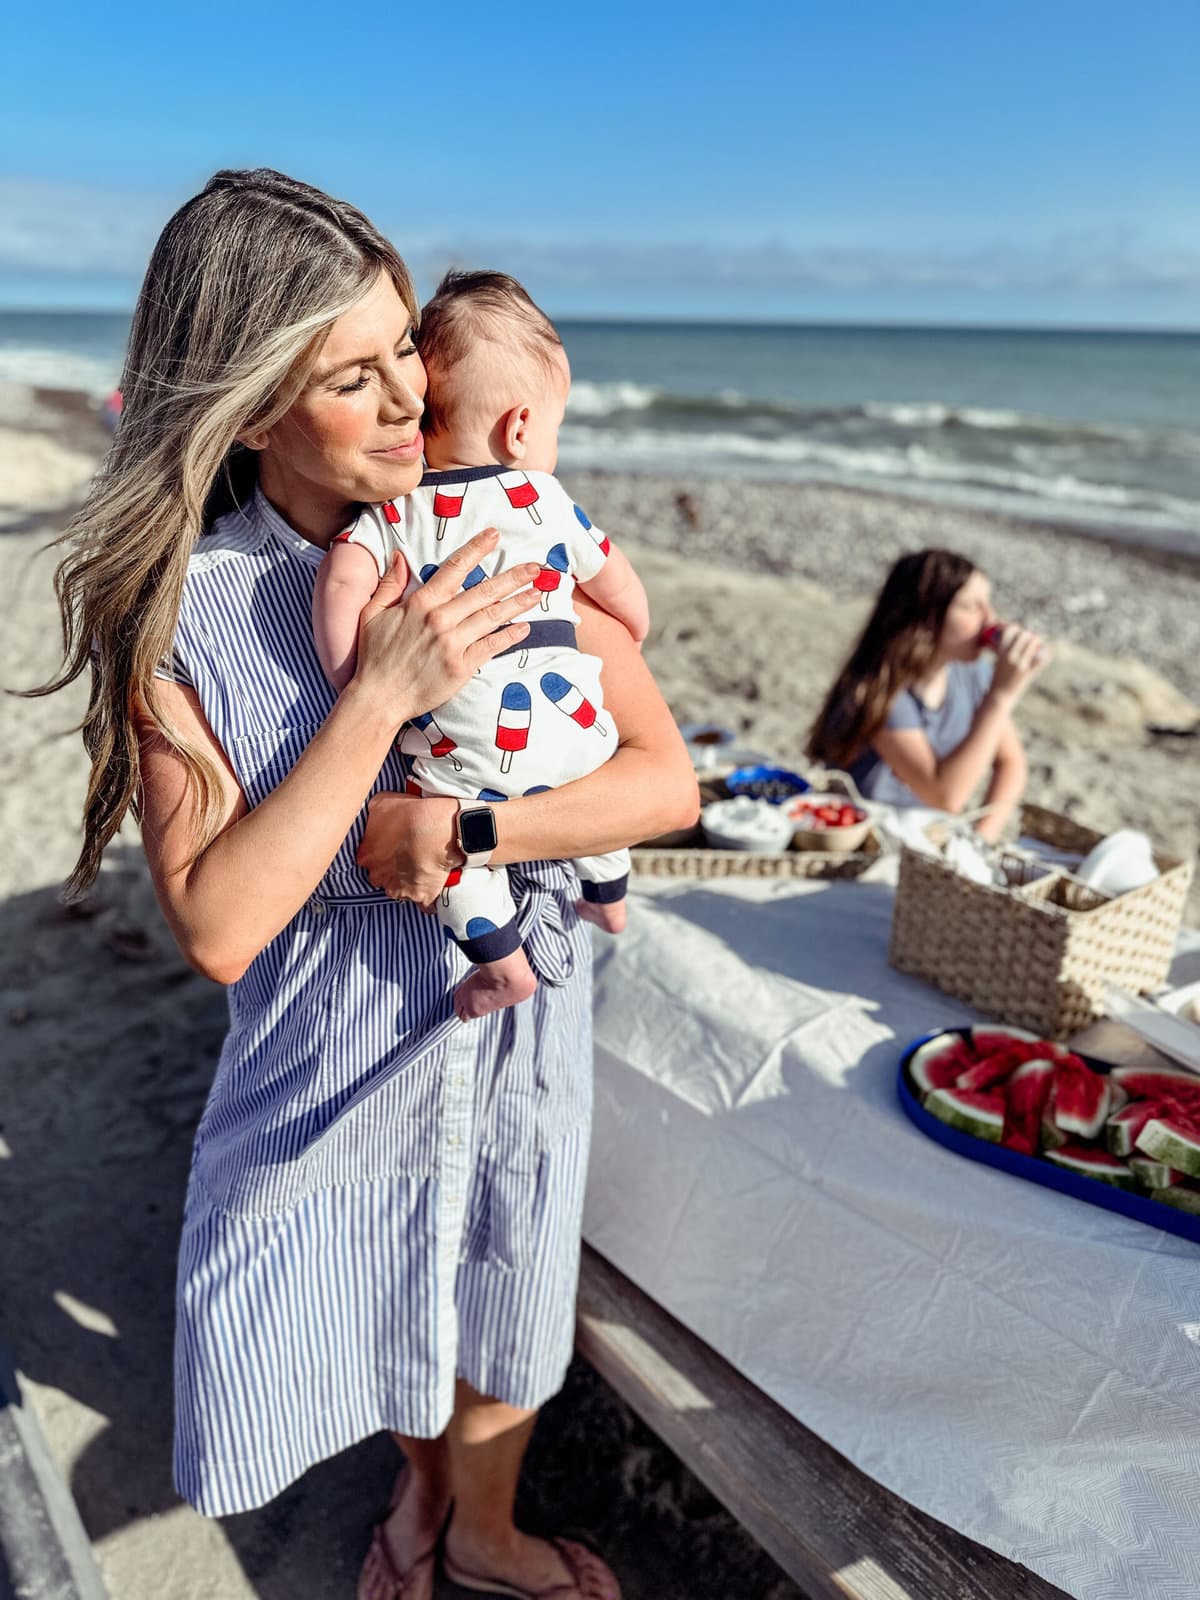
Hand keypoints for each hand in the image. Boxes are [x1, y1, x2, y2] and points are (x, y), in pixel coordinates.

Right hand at [353, 529, 539, 728]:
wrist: (378, 699)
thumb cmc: (374, 657)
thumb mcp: (372, 614)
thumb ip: (389, 584)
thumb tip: (400, 556)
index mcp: (420, 603)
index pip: (455, 568)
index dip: (477, 549)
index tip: (495, 536)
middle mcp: (440, 619)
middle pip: (484, 591)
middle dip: (512, 577)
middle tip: (535, 567)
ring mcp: (452, 644)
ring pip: (492, 616)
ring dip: (518, 603)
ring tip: (538, 593)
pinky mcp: (461, 667)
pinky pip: (491, 646)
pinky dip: (510, 636)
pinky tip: (525, 628)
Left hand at [357, 793, 461, 906]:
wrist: (444, 826)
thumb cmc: (414, 812)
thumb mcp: (381, 802)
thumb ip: (371, 815)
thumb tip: (372, 819)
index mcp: (366, 856)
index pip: (366, 859)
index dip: (379, 852)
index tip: (389, 846)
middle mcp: (379, 876)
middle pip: (381, 877)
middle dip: (390, 869)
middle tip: (406, 855)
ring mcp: (400, 889)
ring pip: (399, 891)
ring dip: (407, 883)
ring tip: (421, 868)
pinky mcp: (421, 897)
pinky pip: (422, 904)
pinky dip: (426, 899)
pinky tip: (431, 885)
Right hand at [988, 622, 1049, 703]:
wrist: (1000, 696)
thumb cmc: (997, 677)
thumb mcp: (997, 661)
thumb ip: (1003, 650)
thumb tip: (1008, 638)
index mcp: (1001, 652)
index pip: (1009, 631)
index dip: (1015, 627)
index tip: (1018, 629)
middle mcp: (1010, 657)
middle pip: (1025, 634)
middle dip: (1029, 633)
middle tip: (1031, 636)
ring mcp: (1020, 665)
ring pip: (1034, 643)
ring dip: (1038, 640)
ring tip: (1039, 642)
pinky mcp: (1029, 673)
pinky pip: (1041, 659)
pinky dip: (1046, 655)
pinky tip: (1045, 654)